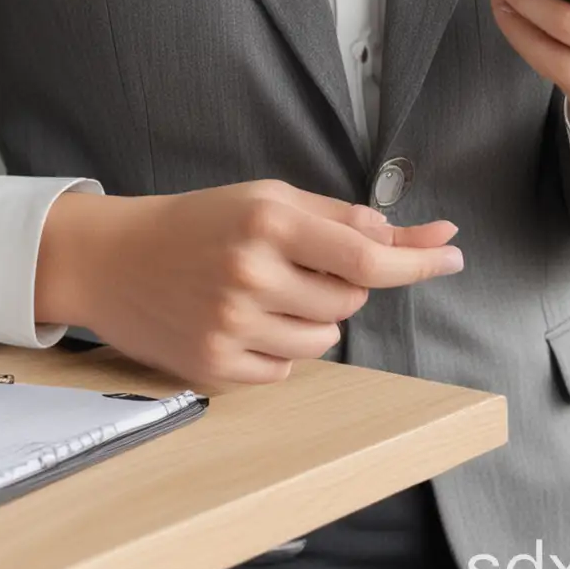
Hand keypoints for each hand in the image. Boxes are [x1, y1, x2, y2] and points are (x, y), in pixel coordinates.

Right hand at [35, 179, 461, 386]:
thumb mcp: (269, 199)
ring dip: (313, 319)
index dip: (418, 261)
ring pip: (324, 340)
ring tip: (266, 292)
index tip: (454, 254)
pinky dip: (279, 348)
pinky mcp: (215, 366)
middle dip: (340, 284)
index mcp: (269, 220)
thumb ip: (345, 219)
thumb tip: (423, 237)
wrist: (115, 259)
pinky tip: (244, 320)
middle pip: (350, 301)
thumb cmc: (200, 223)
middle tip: (295, 263)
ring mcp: (232, 325)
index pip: (367, 257)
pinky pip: (286, 370)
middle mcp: (252, 274)